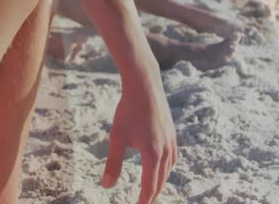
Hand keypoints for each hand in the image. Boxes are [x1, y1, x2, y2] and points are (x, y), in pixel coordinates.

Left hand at [103, 68, 177, 203]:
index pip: (149, 187)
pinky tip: (159, 168)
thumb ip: (113, 164)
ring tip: (149, 191)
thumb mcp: (116, 137)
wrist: (145, 85)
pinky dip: (166, 169)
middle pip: (160, 182)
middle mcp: (165, 151)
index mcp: (152, 155)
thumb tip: (106, 186)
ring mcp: (171, 142)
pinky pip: (172, 159)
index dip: (143, 202)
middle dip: (151, 196)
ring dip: (159, 183)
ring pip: (168, 171)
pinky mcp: (172, 134)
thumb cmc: (128, 110)